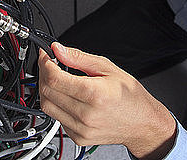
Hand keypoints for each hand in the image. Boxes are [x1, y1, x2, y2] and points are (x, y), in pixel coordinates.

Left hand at [38, 42, 176, 159]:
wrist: (142, 123)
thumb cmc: (130, 96)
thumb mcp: (108, 68)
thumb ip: (79, 58)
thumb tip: (58, 49)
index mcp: (94, 94)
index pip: (54, 79)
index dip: (45, 64)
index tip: (46, 55)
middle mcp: (86, 115)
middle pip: (47, 92)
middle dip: (43, 74)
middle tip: (49, 64)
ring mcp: (81, 129)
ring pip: (48, 107)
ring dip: (46, 90)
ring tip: (56, 79)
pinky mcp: (79, 138)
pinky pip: (57, 118)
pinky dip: (56, 104)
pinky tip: (66, 96)